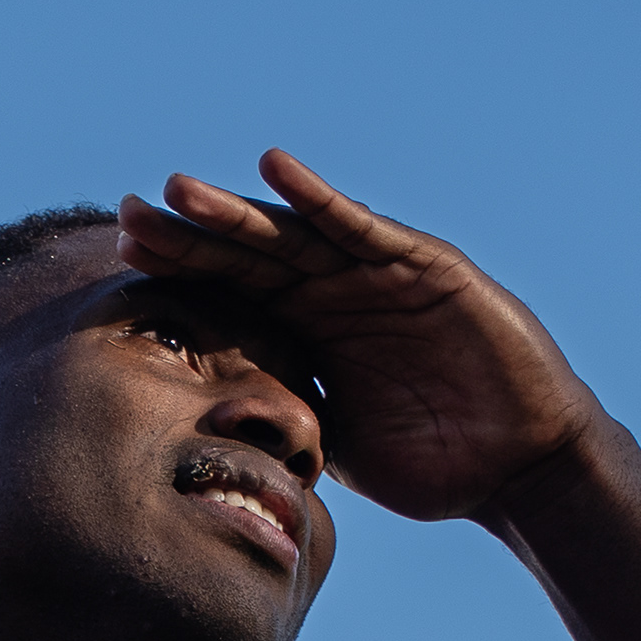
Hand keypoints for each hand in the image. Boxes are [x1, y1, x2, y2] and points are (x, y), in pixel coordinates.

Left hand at [116, 151, 607, 527]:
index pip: (231, 293)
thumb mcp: (334, 445)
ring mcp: (376, 275)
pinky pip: (363, 230)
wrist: (521, 469)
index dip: (179, 273)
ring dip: (237, 213)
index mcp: (308, 332)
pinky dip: (321, 201)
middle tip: (127, 215)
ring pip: (294, 235)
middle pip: (248, 255)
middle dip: (188, 235)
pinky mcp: (423, 267)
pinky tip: (277, 172)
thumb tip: (200, 441)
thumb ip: (282, 423)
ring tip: (179, 192)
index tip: (119, 258)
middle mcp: (335, 293)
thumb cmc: (435, 463)